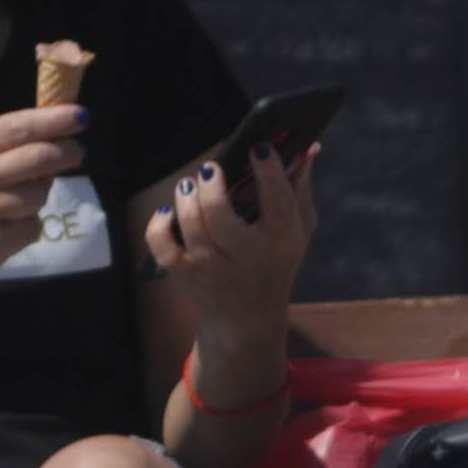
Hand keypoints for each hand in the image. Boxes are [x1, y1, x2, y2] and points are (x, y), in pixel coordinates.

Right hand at [0, 106, 89, 297]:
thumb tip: (54, 132)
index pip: (16, 127)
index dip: (53, 120)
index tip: (81, 115)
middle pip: (36, 157)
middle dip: (65, 152)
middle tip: (77, 152)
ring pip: (39, 194)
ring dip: (40, 195)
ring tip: (18, 200)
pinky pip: (32, 227)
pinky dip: (28, 226)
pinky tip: (6, 227)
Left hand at [150, 146, 317, 344]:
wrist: (248, 319)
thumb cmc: (274, 262)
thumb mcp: (298, 229)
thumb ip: (300, 188)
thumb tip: (307, 148)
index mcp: (282, 239)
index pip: (278, 201)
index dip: (268, 171)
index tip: (258, 148)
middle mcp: (249, 256)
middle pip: (221, 216)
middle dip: (212, 187)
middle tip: (211, 170)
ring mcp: (214, 269)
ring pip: (192, 228)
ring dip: (187, 198)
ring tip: (189, 185)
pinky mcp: (187, 276)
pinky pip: (163, 248)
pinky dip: (159, 226)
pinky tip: (167, 212)